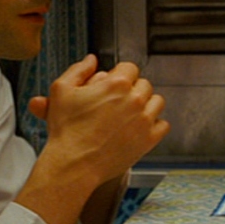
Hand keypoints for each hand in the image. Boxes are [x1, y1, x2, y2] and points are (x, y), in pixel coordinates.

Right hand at [28, 54, 169, 184]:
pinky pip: (163, 125)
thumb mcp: (61, 91)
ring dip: (146, 105)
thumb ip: (78, 70)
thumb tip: (92, 59)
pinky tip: (139, 128)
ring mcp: (145, 120)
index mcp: (117, 84)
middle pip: (144, 84)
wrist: (73, 164)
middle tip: (117, 102)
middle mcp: (135, 99)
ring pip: (157, 102)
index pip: (130, 68)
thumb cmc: (65, 129)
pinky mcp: (149, 139)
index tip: (111, 85)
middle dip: (131, 89)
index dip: (119, 75)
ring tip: (129, 114)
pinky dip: (154, 125)